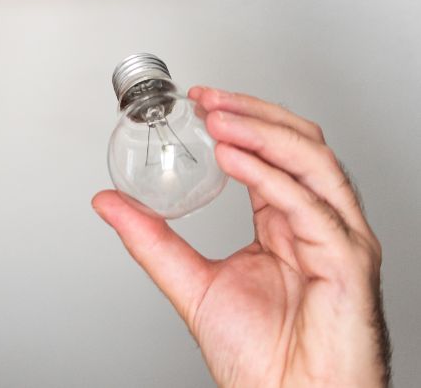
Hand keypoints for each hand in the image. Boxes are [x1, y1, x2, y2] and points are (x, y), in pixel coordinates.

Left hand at [92, 88, 389, 387]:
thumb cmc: (262, 359)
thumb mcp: (192, 283)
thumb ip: (151, 239)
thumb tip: (108, 202)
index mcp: (286, 222)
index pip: (272, 150)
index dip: (240, 117)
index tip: (198, 100)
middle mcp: (317, 222)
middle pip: (299, 143)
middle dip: (252, 112)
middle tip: (206, 99)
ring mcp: (338, 238)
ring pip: (313, 162)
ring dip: (262, 132)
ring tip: (218, 119)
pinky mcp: (349, 262)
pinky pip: (312, 207)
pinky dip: (272, 177)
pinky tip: (236, 160)